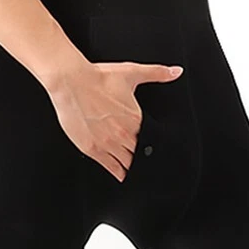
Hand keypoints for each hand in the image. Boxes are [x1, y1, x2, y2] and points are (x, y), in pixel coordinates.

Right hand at [45, 61, 183, 180]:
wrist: (71, 81)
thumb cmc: (98, 77)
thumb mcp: (132, 73)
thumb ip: (157, 73)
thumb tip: (177, 71)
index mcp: (135, 121)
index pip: (149, 141)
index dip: (150, 146)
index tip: (152, 151)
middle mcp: (123, 135)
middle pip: (138, 155)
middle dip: (141, 159)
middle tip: (144, 164)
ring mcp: (107, 144)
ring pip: (126, 163)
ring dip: (131, 167)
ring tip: (134, 172)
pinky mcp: (92, 148)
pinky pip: (110, 167)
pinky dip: (118, 173)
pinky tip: (121, 176)